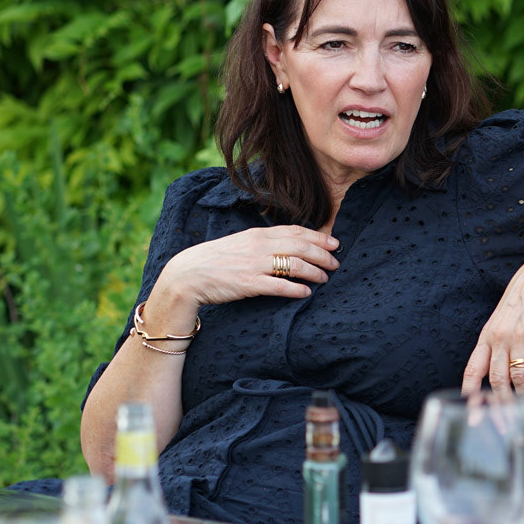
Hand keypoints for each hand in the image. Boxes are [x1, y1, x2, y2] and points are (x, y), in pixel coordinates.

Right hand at [149, 226, 339, 329]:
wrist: (188, 275)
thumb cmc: (215, 261)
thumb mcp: (240, 244)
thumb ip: (262, 243)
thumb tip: (286, 247)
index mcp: (257, 234)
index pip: (295, 231)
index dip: (318, 237)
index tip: (334, 243)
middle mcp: (259, 246)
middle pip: (301, 247)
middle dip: (323, 255)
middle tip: (336, 263)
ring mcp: (255, 264)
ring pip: (296, 265)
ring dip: (315, 272)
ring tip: (325, 279)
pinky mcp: (250, 283)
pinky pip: (281, 285)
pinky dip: (298, 289)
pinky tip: (307, 293)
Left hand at [461, 248, 523, 400]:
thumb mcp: (504, 322)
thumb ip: (499, 346)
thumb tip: (499, 374)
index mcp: (488, 337)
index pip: (474, 370)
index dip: (471, 394)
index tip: (472, 414)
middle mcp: (499, 338)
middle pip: (496, 380)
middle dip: (499, 406)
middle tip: (504, 424)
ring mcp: (518, 336)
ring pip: (515, 376)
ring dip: (520, 398)